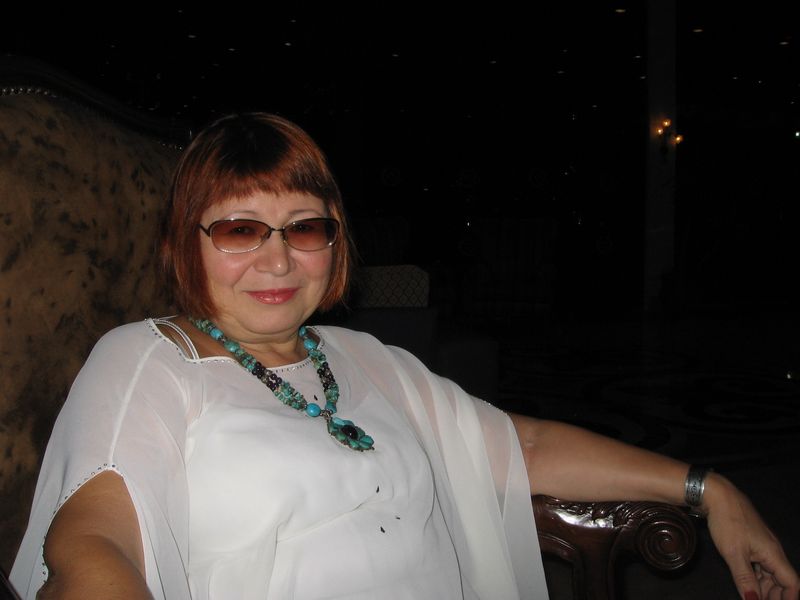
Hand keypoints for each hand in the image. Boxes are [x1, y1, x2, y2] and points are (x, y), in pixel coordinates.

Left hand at [704, 474, 798, 599]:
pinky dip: (756, 576)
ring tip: (753, 597)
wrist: (716, 495)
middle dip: (775, 595)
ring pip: (769, 572)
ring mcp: (762, 545)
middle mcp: (772, 550)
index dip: (788, 598)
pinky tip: (747, 582)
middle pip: (782, 580)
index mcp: (773, 554)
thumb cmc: (727, 522)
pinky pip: (759, 564)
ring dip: (764, 587)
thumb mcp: (734, 554)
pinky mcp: (751, 541)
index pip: (791, 583)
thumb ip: (745, 579)